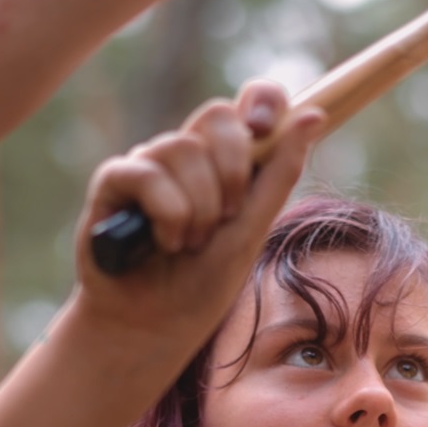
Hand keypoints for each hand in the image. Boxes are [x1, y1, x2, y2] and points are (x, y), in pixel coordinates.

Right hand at [67, 81, 324, 368]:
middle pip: (216, 115)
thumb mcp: (252, 230)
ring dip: (197, 208)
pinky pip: (145, 172)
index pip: (249, 104)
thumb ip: (279, 174)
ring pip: (181, 148)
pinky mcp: (113, 182)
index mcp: (227, 162)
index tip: (266, 127)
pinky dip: (166, 213)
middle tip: (226, 217)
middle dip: (231, 169)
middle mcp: (187, 155)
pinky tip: (162, 243)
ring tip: (188, 245)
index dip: (262, 99)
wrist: (155, 327)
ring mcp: (149, 165)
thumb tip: (314, 115)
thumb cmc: (201, 284)